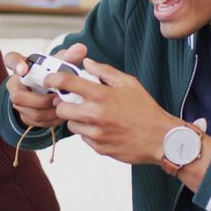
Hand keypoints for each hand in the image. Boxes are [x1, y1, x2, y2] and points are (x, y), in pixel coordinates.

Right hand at [4, 43, 87, 127]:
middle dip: (41, 100)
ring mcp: (18, 101)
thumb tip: (81, 48)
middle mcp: (15, 83)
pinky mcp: (25, 115)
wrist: (50, 90)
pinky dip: (52, 120)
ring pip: (29, 112)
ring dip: (49, 111)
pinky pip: (37, 121)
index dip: (16, 65)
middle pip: (18, 96)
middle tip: (59, 98)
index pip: (11, 59)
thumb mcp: (60, 62)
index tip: (23, 69)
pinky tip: (63, 115)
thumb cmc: (53, 71)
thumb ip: (69, 56)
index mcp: (22, 65)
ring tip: (64, 106)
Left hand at [45, 57, 182, 165]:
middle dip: (65, 104)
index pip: (67, 83)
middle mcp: (95, 114)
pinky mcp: (98, 147)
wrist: (160, 139)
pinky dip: (88, 132)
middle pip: (62, 108)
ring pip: (71, 125)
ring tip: (92, 115)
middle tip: (74, 102)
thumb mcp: (129, 83)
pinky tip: (103, 128)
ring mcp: (96, 133)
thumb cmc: (145, 109)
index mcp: (101, 95)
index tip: (50, 79)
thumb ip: (105, 71)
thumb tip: (87, 63)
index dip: (53, 79)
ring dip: (77, 119)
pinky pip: (83, 138)